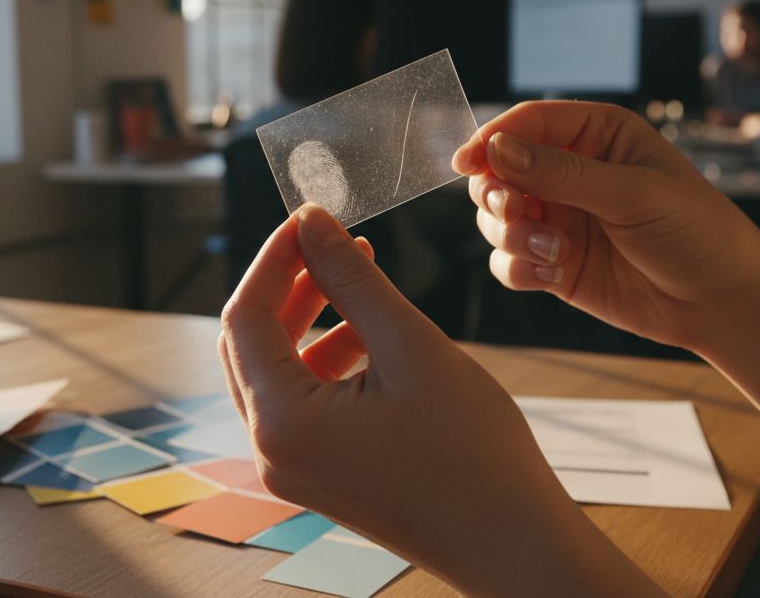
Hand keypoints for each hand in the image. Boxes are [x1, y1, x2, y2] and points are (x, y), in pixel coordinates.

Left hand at [218, 205, 662, 596]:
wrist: (514, 544)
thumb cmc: (473, 453)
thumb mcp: (409, 345)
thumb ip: (352, 279)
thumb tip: (310, 221)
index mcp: (281, 423)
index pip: (245, 316)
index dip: (274, 256)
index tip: (309, 215)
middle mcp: (272, 451)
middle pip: (251, 343)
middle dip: (289, 284)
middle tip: (333, 241)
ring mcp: (294, 469)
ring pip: (277, 371)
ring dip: (309, 319)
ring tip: (359, 274)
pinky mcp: (321, 475)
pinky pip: (302, 402)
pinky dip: (325, 359)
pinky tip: (370, 333)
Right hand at [452, 101, 759, 350]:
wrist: (723, 302)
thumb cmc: (695, 231)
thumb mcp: (632, 193)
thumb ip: (562, 173)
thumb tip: (497, 150)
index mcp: (597, 136)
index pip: (527, 123)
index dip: (491, 139)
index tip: (465, 162)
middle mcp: (571, 173)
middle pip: (499, 171)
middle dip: (496, 194)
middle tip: (514, 213)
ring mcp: (559, 220)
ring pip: (496, 219)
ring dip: (511, 237)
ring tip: (552, 253)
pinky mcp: (554, 263)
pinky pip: (508, 261)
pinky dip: (519, 268)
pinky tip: (552, 276)